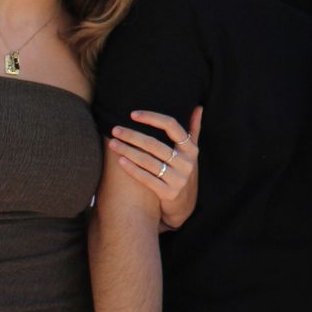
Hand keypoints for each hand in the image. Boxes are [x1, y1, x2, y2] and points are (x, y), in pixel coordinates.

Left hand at [112, 108, 202, 230]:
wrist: (185, 205)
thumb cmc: (184, 171)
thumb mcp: (191, 152)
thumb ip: (194, 130)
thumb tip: (198, 107)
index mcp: (191, 148)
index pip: (172, 126)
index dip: (152, 118)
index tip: (132, 114)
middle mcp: (186, 162)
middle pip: (155, 144)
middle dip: (132, 135)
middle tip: (115, 129)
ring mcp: (178, 179)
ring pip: (148, 161)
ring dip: (128, 151)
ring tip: (112, 144)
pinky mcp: (168, 193)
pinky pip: (146, 179)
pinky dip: (132, 169)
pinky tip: (120, 161)